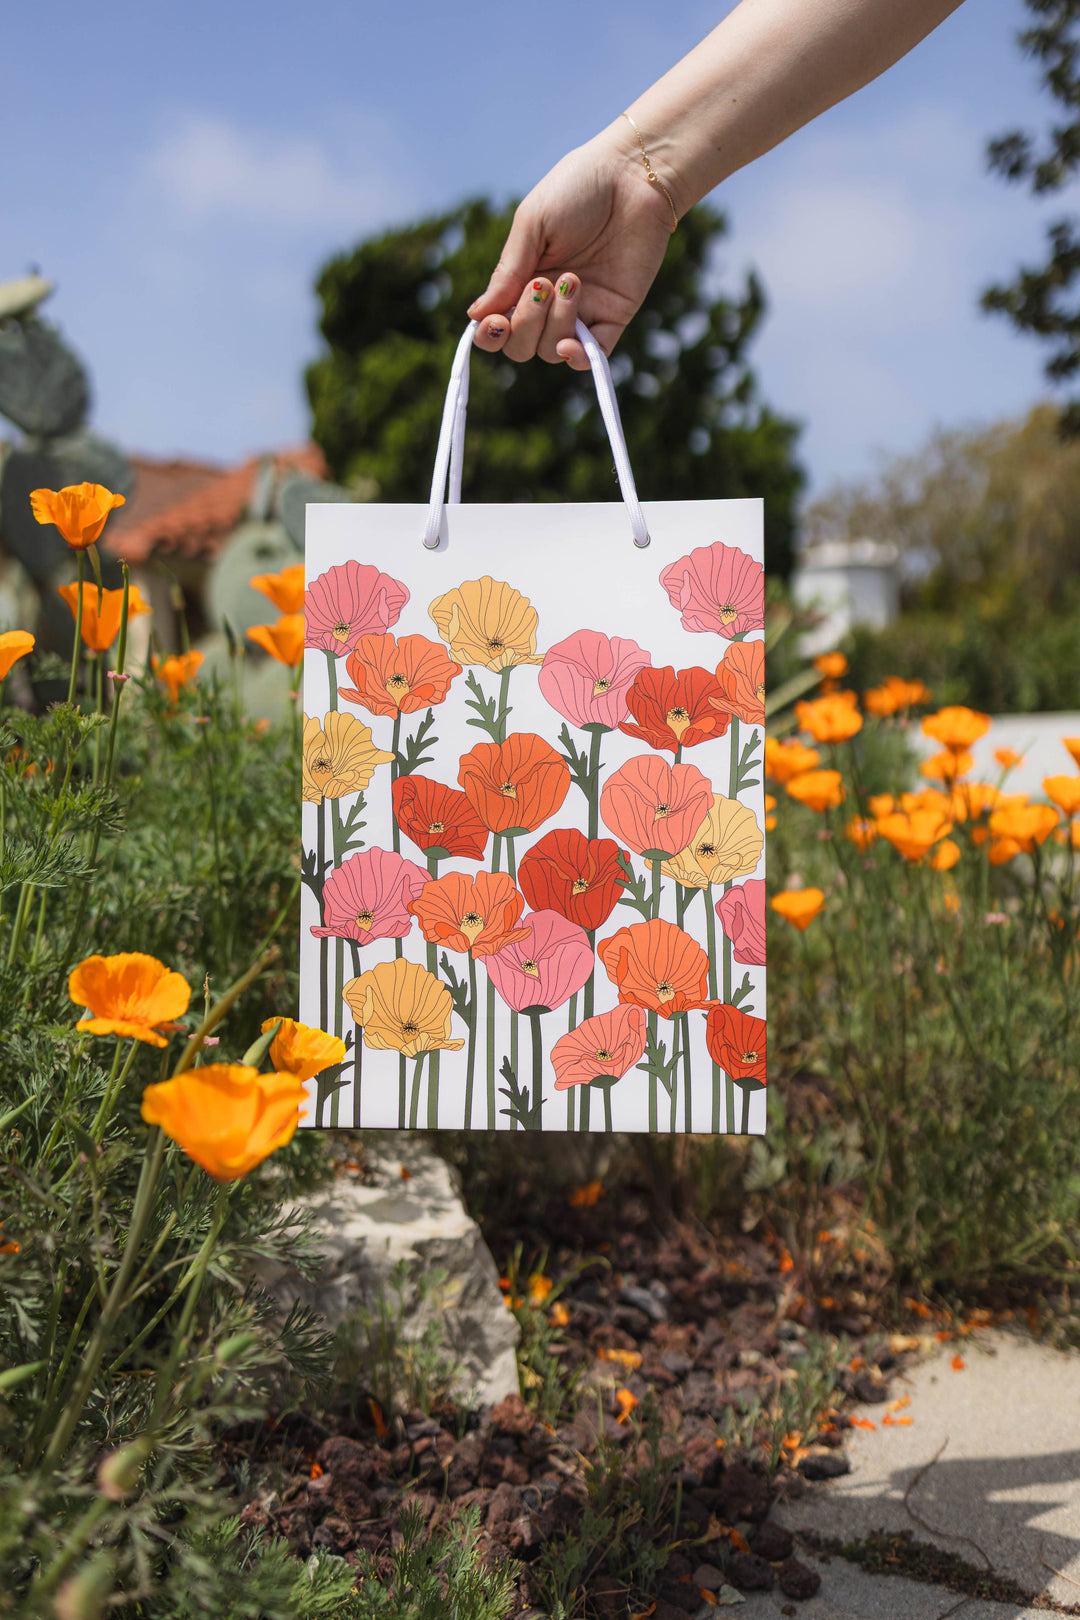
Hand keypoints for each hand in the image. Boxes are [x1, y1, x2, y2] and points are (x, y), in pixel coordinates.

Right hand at [467, 125, 676, 369]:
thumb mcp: (532, 224)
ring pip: (553, 350)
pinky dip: (578, 358)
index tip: (495, 321)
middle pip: (522, 346)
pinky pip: (593, 356)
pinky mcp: (614, 316)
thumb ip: (507, 272)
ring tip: (572, 281)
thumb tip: (475, 316)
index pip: (499, 326)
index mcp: (523, 279)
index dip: (491, 334)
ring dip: (554, 323)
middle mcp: (550, 302)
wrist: (633, 174)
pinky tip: (570, 345)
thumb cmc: (578, 188)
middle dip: (525, 325)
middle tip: (543, 285)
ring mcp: (583, 311)